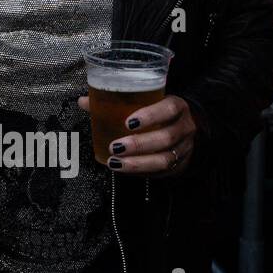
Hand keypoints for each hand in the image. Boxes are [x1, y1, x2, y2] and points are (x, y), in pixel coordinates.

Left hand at [77, 93, 197, 175]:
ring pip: (165, 159)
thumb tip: (84, 101)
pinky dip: (142, 172)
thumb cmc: (159, 111)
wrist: (188, 125)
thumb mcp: (146, 101)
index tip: (128, 123)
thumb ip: (116, 101)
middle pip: (165, 138)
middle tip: (115, 147)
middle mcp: (185, 127)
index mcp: (177, 106)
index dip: (150, 115)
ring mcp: (185, 148)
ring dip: (138, 163)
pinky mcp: (181, 165)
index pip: (169, 109)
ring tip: (115, 163)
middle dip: (139, 144)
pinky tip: (125, 170)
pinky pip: (163, 172)